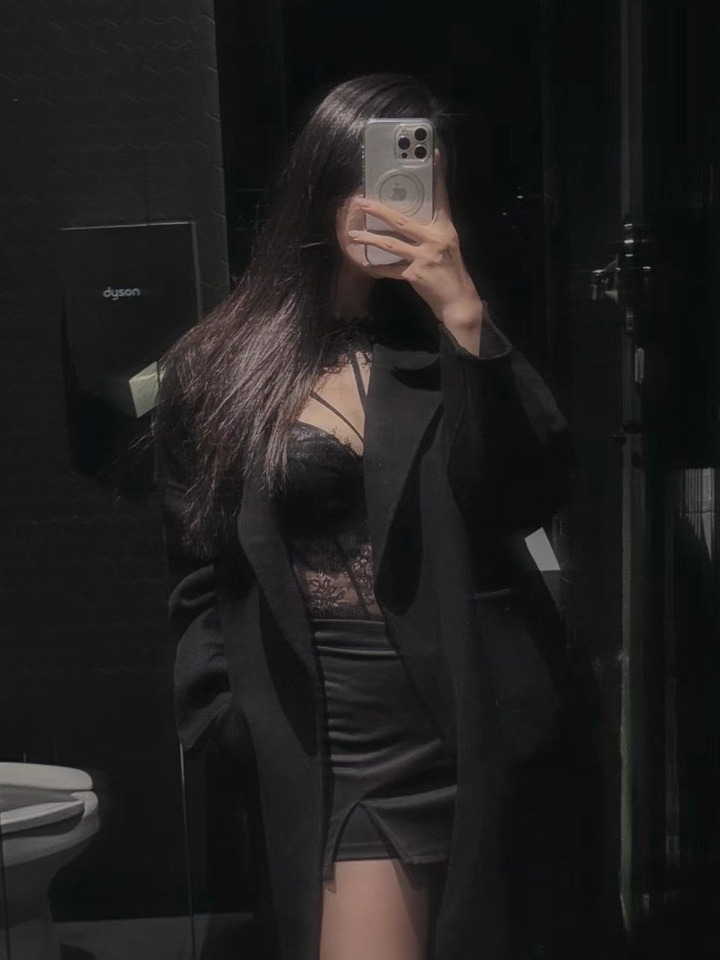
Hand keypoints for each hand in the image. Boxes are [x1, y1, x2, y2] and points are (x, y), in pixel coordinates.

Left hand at [347, 148, 484, 330]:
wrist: (458, 301)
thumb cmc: (452, 272)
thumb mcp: (447, 246)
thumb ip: (431, 232)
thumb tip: (406, 221)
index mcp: (445, 228)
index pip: (441, 197)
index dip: (438, 176)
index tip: (434, 155)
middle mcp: (435, 239)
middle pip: (401, 220)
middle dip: (378, 210)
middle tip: (361, 203)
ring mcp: (424, 256)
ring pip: (390, 243)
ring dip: (369, 238)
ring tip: (353, 234)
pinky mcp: (415, 274)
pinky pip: (391, 268)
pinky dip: (378, 267)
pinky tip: (366, 264)